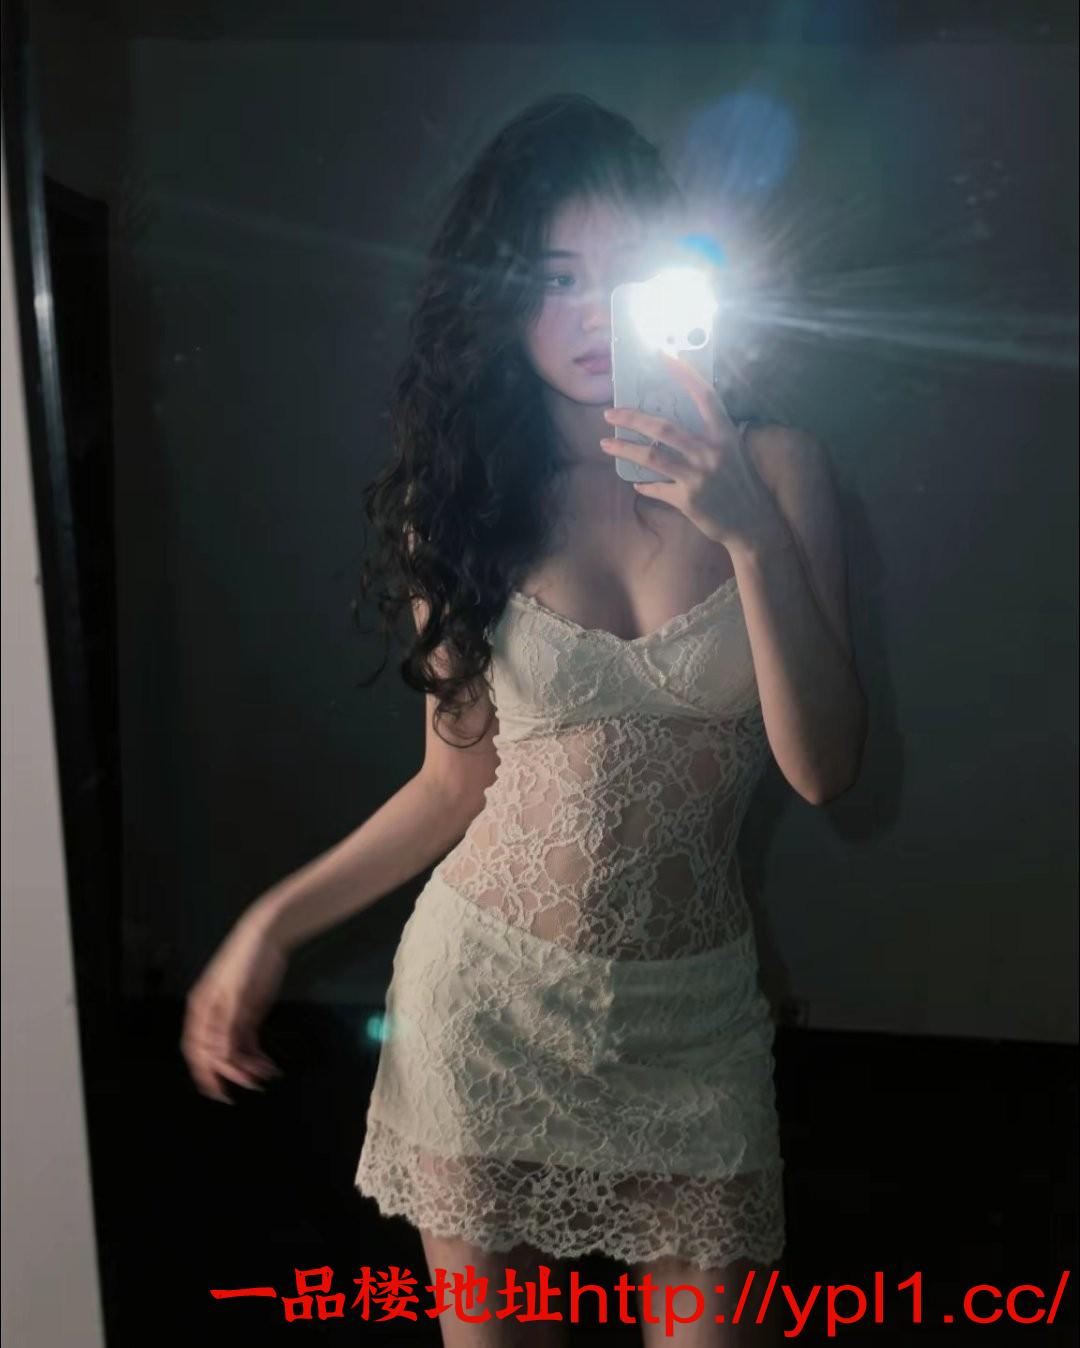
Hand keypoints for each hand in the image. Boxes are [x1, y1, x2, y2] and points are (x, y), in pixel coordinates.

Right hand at [180, 917, 286, 1103]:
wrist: (268, 936)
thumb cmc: (247, 958)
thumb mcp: (238, 992)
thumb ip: (229, 1025)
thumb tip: (221, 1056)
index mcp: (202, 1010)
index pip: (197, 1050)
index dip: (205, 1073)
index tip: (219, 1091)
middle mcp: (213, 1016)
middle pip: (216, 1054)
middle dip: (231, 1072)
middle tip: (251, 1086)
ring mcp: (231, 1016)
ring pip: (234, 1050)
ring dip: (247, 1066)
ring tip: (266, 1075)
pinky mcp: (248, 1014)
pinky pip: (248, 1042)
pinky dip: (256, 1056)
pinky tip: (268, 1066)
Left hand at [598, 350, 783, 551]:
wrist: (752, 524)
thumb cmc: (740, 484)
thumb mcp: (733, 452)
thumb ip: (711, 435)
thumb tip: (679, 420)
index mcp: (724, 434)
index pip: (704, 395)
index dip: (684, 373)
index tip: (663, 354)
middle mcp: (711, 452)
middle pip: (664, 427)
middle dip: (632, 417)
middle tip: (609, 413)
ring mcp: (698, 476)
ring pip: (652, 457)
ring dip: (624, 448)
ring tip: (604, 443)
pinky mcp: (688, 500)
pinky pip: (657, 487)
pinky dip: (644, 484)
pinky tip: (635, 481)